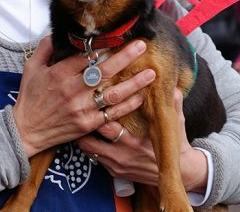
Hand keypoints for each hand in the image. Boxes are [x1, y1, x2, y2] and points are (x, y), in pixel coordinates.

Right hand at [12, 37, 155, 156]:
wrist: (26, 130)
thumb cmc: (30, 97)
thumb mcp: (31, 67)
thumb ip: (45, 48)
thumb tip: (56, 32)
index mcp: (60, 73)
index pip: (86, 56)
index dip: (104, 46)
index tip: (117, 37)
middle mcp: (73, 90)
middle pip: (104, 71)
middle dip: (125, 57)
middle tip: (142, 46)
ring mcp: (82, 108)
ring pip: (114, 94)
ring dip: (134, 83)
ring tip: (152, 73)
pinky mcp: (88, 124)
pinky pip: (112, 114)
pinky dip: (127, 106)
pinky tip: (140, 97)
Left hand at [78, 89, 208, 192]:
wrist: (180, 172)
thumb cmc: (175, 142)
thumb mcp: (176, 121)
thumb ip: (173, 102)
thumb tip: (173, 84)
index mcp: (133, 142)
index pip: (105, 125)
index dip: (95, 113)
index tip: (90, 101)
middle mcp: (121, 155)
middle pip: (89, 141)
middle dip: (83, 126)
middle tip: (78, 111)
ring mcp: (117, 165)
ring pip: (88, 151)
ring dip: (84, 137)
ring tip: (81, 121)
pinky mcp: (115, 173)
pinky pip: (95, 160)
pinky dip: (91, 148)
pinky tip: (90, 135)